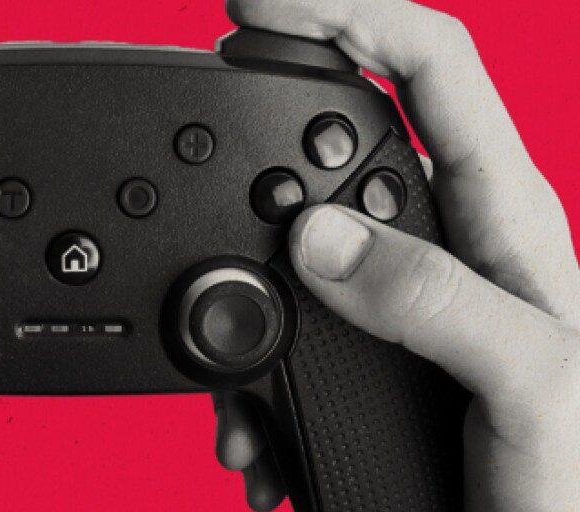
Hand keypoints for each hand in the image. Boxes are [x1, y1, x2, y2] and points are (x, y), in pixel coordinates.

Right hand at [214, 0, 579, 509]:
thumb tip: (316, 237)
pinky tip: (250, 418)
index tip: (254, 9)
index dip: (343, 13)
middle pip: (342, 134)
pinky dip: (246, 367)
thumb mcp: (529, 383)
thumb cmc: (574, 479)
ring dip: (242, 291)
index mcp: (501, 215)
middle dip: (265, 149)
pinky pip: (281, 320)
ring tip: (229, 370)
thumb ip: (429, 297)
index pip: (427, 65)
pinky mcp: (363, 342)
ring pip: (296, 237)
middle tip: (204, 183)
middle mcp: (446, 239)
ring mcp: (399, 290)